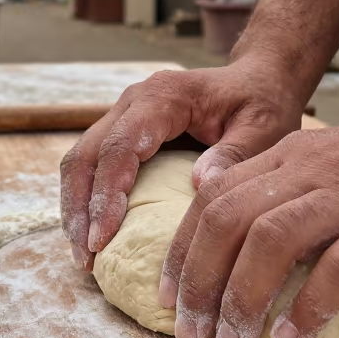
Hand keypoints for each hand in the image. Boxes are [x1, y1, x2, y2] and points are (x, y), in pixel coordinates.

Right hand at [60, 56, 305, 271]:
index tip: (102, 239)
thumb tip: (199, 185)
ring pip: (81, 161)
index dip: (106, 195)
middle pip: (87, 155)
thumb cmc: (262, 102)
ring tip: (84, 256)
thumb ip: (233, 154)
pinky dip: (87, 201)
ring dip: (76, 208)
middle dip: (80, 208)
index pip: (119, 147)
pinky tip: (94, 236)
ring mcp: (125, 115)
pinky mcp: (125, 132)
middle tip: (86, 258)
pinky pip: (93, 166)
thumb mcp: (262, 127)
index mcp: (163, 97)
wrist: (258, 80)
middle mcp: (134, 102)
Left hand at [159, 101, 338, 337]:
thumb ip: (286, 188)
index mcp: (293, 156)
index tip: (168, 300)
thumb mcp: (335, 163)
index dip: (182, 252)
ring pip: (272, 240)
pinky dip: (310, 305)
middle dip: (200, 282)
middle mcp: (314, 169)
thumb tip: (232, 231)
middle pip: (229, 220)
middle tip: (193, 337)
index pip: (214, 199)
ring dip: (243, 298)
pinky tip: (295, 337)